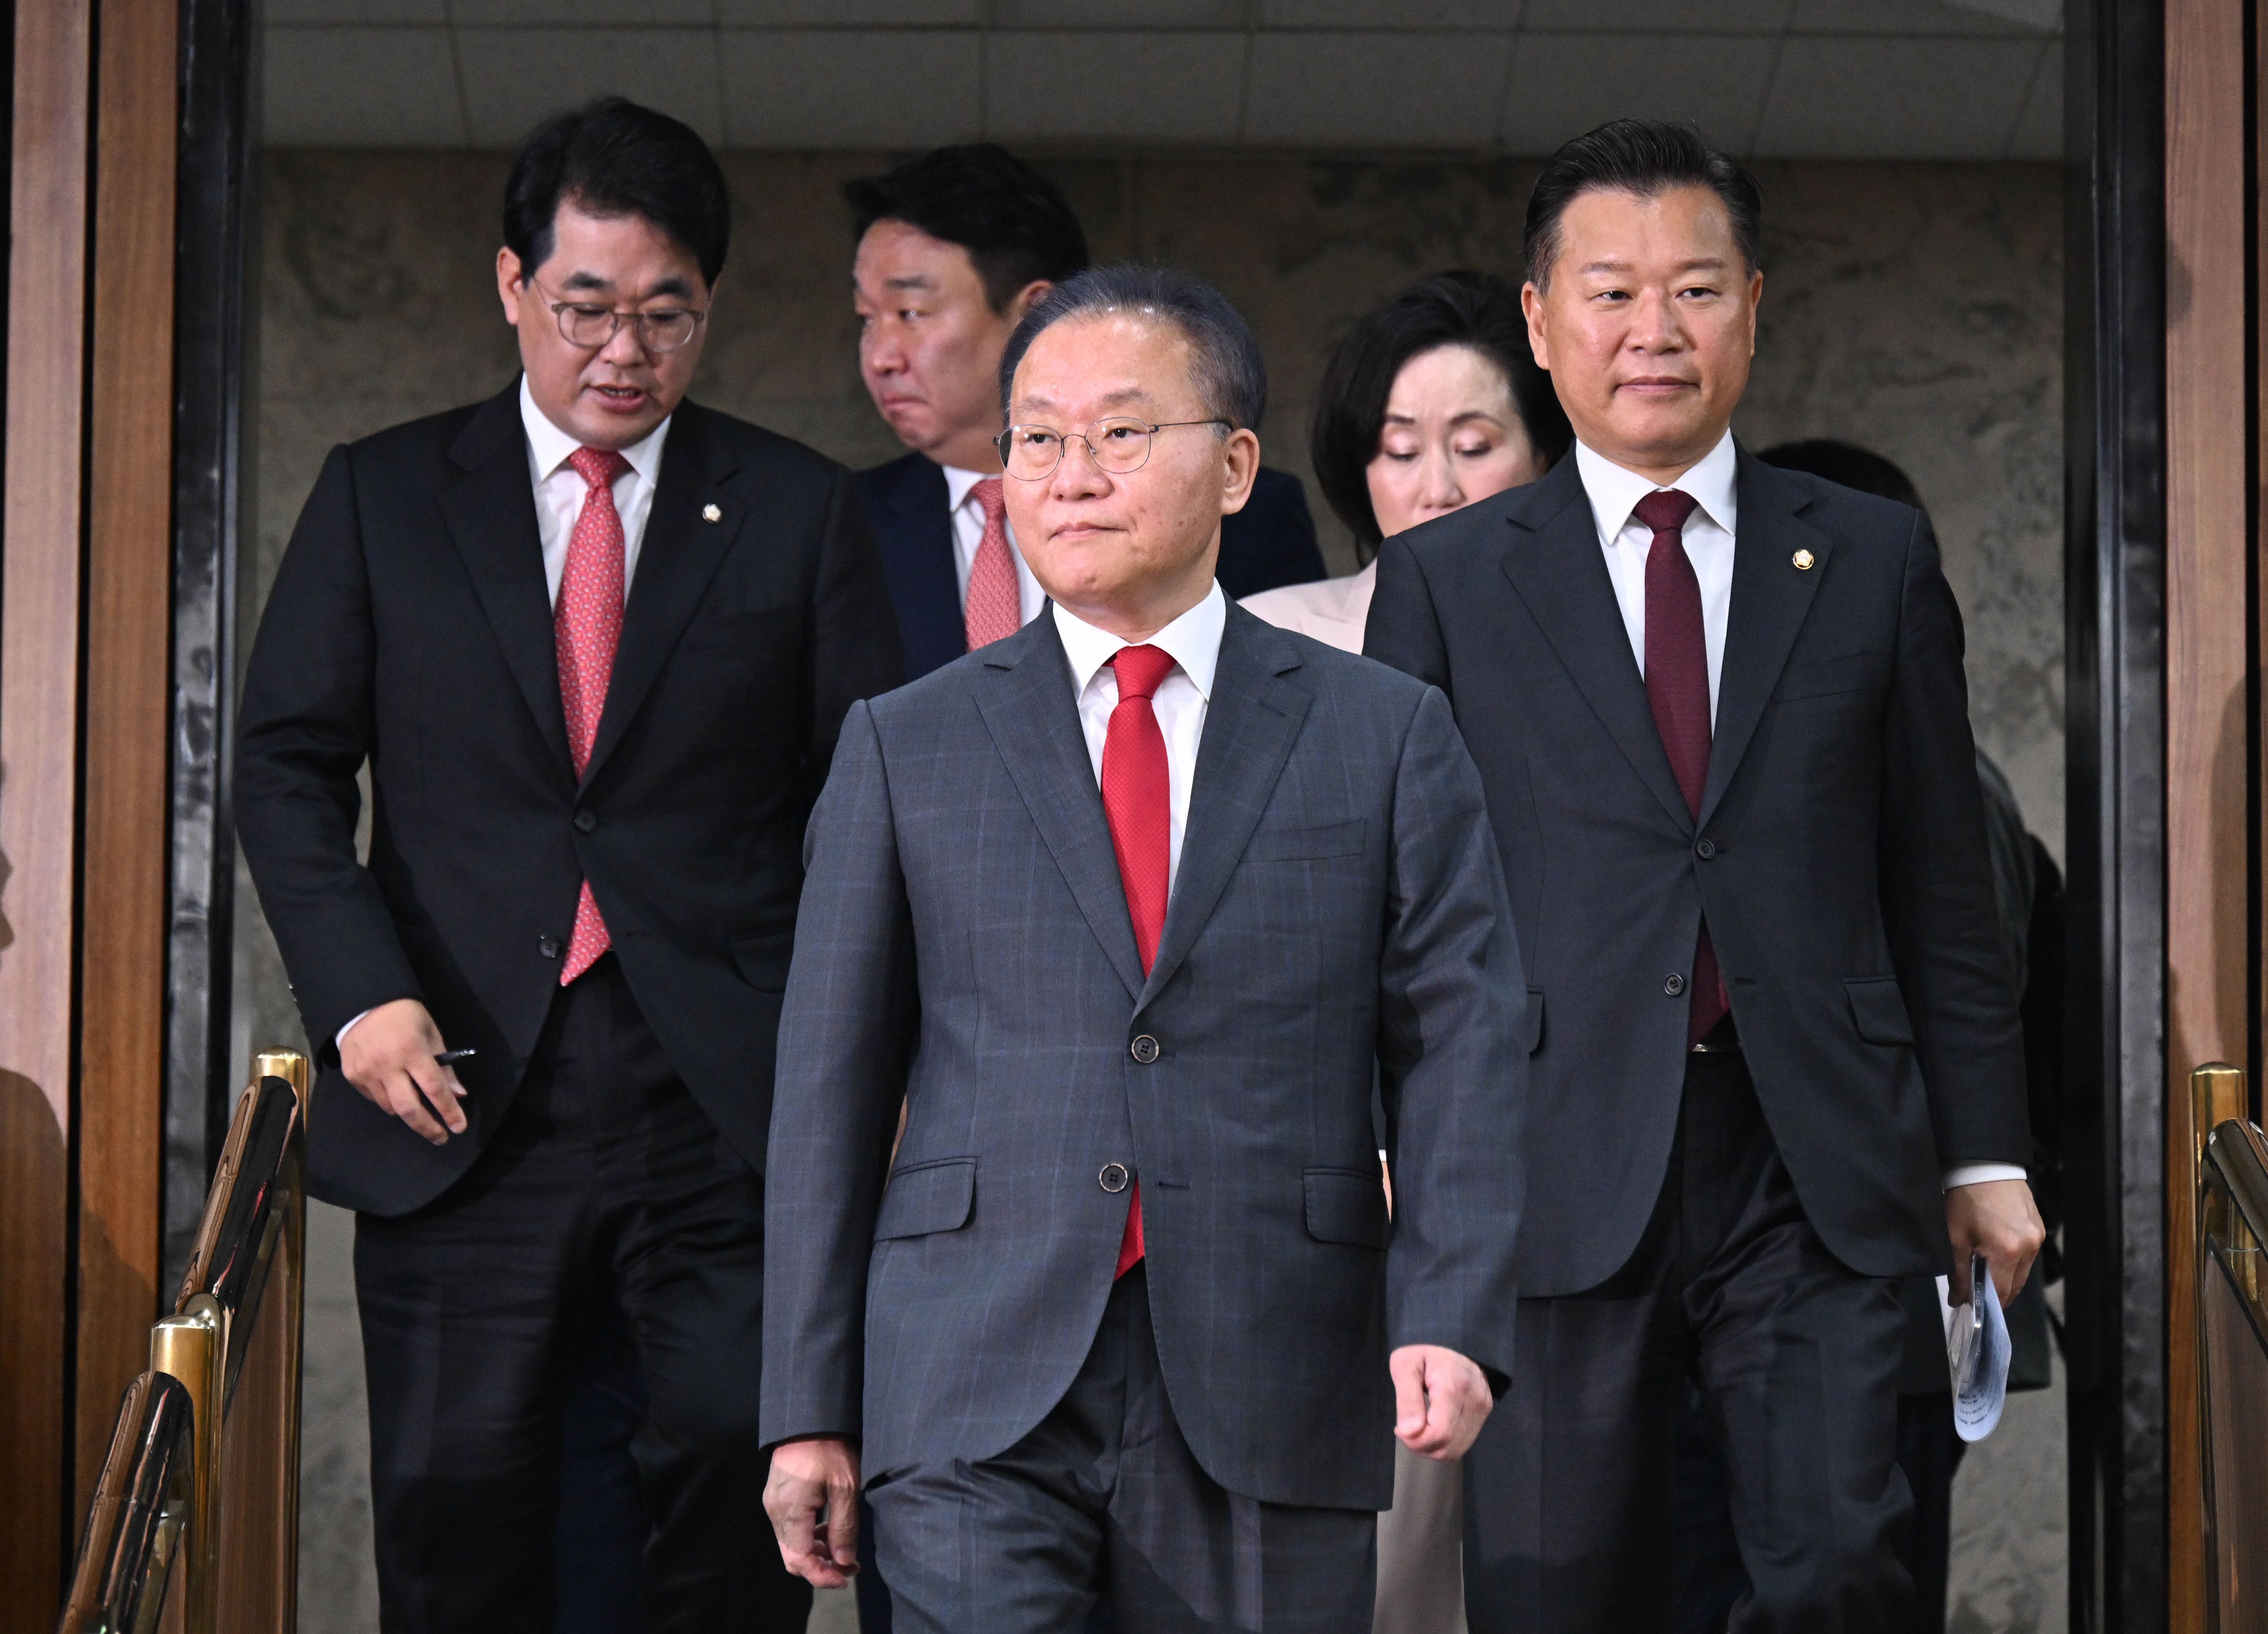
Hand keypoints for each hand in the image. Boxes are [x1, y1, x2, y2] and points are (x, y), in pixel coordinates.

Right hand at [339, 998, 465, 1144]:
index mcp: (411, 1050)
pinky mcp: (352, 1075)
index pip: (434, 1089)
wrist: (363, 1003)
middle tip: (440, 1137)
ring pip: (390, 1107)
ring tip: (420, 1112)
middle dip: (427, 1127)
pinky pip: (374, 1099)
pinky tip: (396, 1093)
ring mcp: (366, 1072)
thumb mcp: (431, 1033)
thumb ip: (444, 1066)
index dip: (449, 1110)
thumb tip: (458, 1094)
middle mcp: (387, 1065)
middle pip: (409, 1108)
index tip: (459, 1126)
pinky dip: (388, 1101)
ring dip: (408, 1113)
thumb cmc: (405, 1015)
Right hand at [766, 1436, 861, 1587]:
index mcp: (790, 1512)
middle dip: (821, 1568)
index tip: (846, 1577)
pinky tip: (829, 1530)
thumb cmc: (829, 1448)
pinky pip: (790, 1530)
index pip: (800, 1560)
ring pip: (791, 1545)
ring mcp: (774, 1505)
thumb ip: (844, 1527)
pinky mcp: (777, 1498)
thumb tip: (843, 1561)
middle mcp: (776, 1512)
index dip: (823, 1576)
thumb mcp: (845, 1487)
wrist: (809, 1418)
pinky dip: (809, 1537)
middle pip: (793, 1557)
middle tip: (849, 1566)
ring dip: (816, 1553)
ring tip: (844, 1549)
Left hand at [1389, 1344, 1492, 1460]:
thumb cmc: (1424, 1348)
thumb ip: (1406, 1399)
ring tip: (1419, 1429)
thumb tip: (1409, 1432)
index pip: (1439, 1434)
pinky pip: (1464, 1442)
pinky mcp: (1484, 1412)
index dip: (1416, 1441)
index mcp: (1453, 1387)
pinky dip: (1445, 1443)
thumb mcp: (1405, 1364)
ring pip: (1457, 1449)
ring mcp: (1482, 1408)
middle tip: (1406, 1429)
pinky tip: (1433, 1428)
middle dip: (1421, 1447)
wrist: (1455, 1335)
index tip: (1399, 1428)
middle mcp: (1473, 1401)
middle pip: (1448, 1447)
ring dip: (1433, 1448)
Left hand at [1944, 1177, 2044, 1307]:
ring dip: (2006, 1277)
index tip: (1973, 1309)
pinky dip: (2013, 1261)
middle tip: (1977, 1295)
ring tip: (1985, 1276)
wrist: (1984, 1165)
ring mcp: (2037, 1237)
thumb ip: (1959, 1272)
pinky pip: (2028, 1254)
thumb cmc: (1965, 1198)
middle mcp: (2029, 1246)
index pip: (2001, 1292)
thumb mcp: (1956, 1236)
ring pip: (2023, 1270)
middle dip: (1997, 1293)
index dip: (1988, 1304)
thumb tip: (1957, 1299)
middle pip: (2015, 1284)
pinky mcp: (2040, 1228)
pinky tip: (1997, 1256)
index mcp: (2007, 1251)